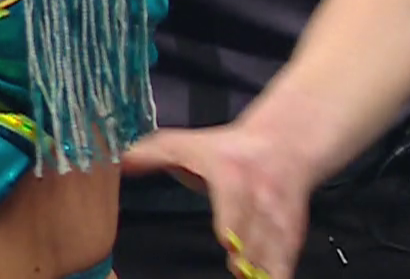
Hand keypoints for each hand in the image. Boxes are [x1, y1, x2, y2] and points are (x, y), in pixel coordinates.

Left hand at [122, 125, 312, 278]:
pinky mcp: (291, 232)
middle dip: (247, 253)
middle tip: (236, 268)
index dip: (232, 219)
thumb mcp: (185, 144)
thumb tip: (119, 160)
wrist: (279, 145)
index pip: (235, 197)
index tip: (227, 239)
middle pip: (256, 229)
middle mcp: (260, 194)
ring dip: (262, 267)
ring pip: (275, 247)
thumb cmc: (223, 149)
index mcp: (231, 172)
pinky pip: (288, 259)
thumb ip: (152, 154)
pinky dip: (277, 272)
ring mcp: (278, 215)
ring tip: (248, 278)